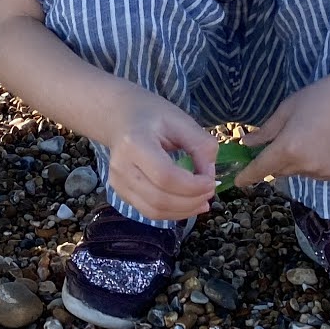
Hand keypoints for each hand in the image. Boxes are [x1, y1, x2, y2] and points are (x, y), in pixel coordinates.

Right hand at [104, 94, 218, 222]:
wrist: (120, 118)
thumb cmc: (151, 115)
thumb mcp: (180, 120)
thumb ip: (201, 145)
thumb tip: (209, 175)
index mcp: (134, 143)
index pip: (165, 176)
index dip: (192, 186)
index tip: (211, 182)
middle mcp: (121, 167)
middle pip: (159, 198)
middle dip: (191, 201)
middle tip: (210, 192)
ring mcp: (118, 183)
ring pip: (154, 211)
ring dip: (183, 212)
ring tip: (202, 202)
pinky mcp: (121, 193)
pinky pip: (149, 212)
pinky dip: (172, 213)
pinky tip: (187, 205)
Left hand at [237, 74, 329, 188]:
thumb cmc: (318, 97)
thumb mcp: (286, 110)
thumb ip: (265, 132)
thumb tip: (245, 144)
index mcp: (288, 147)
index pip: (260, 168)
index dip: (247, 176)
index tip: (238, 182)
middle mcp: (305, 165)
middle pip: (278, 171)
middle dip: (275, 160)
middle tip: (285, 140)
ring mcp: (323, 172)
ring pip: (298, 172)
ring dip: (296, 162)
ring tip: (311, 136)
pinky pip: (317, 173)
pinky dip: (315, 164)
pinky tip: (325, 144)